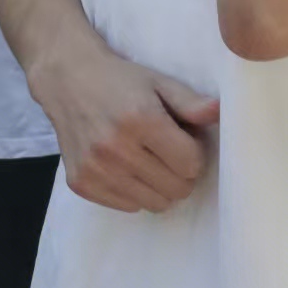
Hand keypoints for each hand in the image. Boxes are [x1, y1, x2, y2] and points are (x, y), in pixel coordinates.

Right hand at [35, 35, 220, 214]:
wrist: (68, 81)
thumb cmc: (121, 81)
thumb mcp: (160, 82)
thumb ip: (191, 102)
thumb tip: (219, 112)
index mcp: (141, 120)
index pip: (190, 163)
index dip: (196, 153)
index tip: (186, 140)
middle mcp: (115, 149)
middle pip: (176, 188)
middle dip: (183, 173)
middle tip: (172, 152)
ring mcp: (95, 170)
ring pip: (155, 204)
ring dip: (162, 186)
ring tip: (152, 160)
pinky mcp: (81, 184)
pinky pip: (128, 207)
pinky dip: (137, 192)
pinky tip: (130, 167)